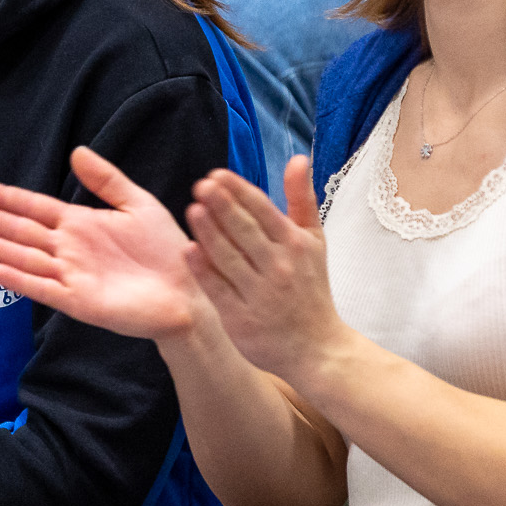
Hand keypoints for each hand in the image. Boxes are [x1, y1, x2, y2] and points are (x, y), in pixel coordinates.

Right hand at [0, 145, 210, 340]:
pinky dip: (18, 279)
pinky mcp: (78, 301)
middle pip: (18, 229)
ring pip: (22, 256)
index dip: (3, 198)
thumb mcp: (137, 204)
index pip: (32, 207)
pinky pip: (42, 287)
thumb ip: (106, 180)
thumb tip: (76, 151)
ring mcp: (70, 275)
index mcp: (79, 224)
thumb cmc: (165, 250)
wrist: (190, 291)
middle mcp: (68, 248)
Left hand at [186, 157, 354, 386]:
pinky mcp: (242, 319)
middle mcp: (280, 267)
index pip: (264, 210)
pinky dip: (204, 270)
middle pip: (246, 231)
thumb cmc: (311, 287)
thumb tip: (298, 158)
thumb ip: (301, 199)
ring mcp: (261, 294)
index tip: (217, 174)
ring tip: (192, 209)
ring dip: (210, 232)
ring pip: (230, 258)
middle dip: (223, 206)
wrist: (318, 348)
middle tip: (201, 184)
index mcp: (296, 244)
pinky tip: (188, 250)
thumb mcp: (314, 241)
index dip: (240, 191)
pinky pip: (219, 289)